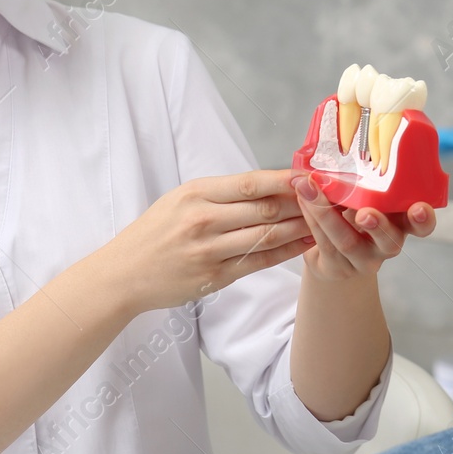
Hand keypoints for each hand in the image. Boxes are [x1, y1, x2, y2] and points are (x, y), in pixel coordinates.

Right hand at [99, 169, 312, 313]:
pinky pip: (259, 262)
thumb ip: (222, 193)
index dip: (286, 179)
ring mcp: (209, 251)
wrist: (123, 274)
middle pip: (266, 209)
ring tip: (326, 220)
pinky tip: (306, 244)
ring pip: (268, 236)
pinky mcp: (213, 277)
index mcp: (196, 194)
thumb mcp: (181, 199)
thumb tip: (270, 183)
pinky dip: (287, 252)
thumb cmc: (156, 232)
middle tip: (329, 198)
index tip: (312, 175)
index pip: (251, 183)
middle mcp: (203, 220)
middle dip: (303, 203)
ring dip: (302, 228)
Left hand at [290, 170, 436, 281]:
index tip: (418, 207)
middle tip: (364, 214)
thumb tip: (349, 128)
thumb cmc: (357, 212)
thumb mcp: (370, 196)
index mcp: (402, 223)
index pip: (421, 225)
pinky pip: (324, 243)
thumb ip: (369, 176)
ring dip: (326, 214)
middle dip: (377, 225)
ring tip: (311, 191)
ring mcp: (364, 259)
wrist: (337, 255)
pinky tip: (302, 197)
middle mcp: (388, 243)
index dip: (423, 218)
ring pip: (348, 242)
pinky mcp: (339, 267)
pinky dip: (312, 217)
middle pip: (390, 240)